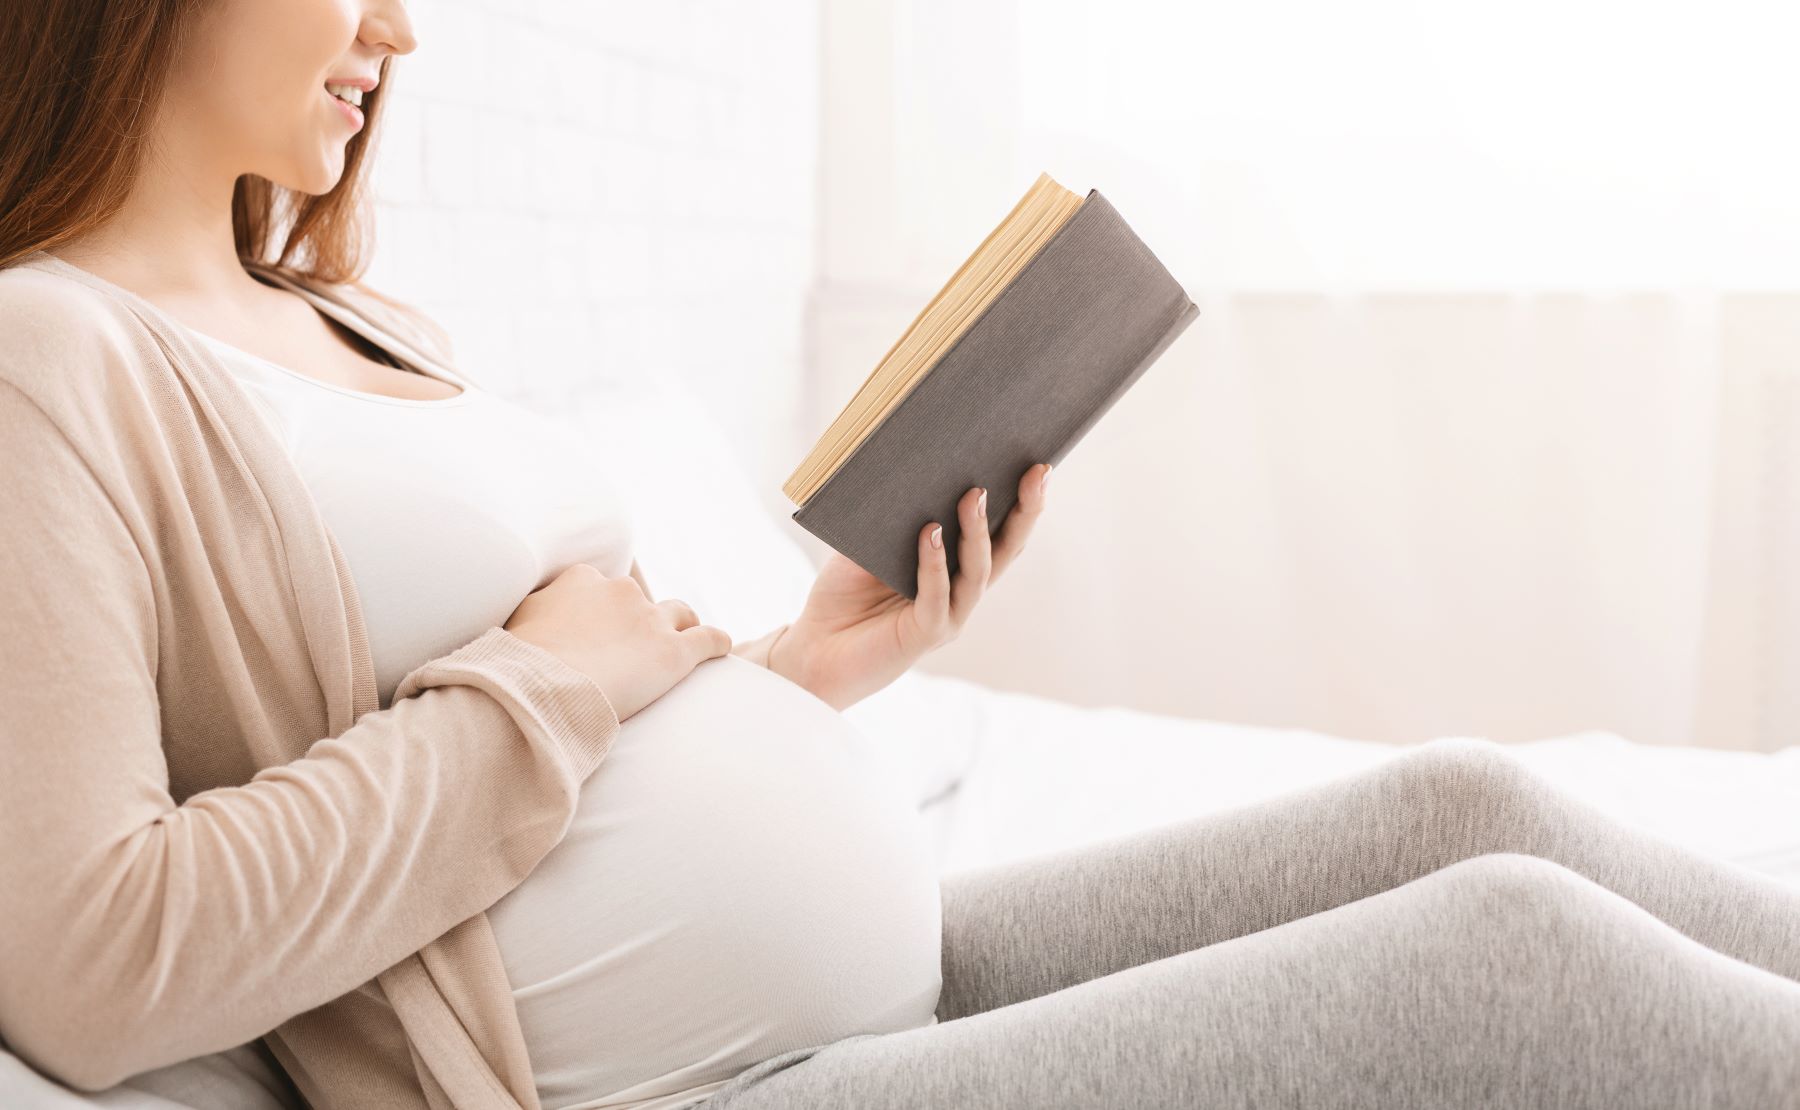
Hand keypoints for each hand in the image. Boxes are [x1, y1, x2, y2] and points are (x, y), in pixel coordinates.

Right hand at [503, 563, 731, 720]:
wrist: (541, 688)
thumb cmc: (517, 665)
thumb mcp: (515, 626)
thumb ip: (533, 617)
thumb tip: (529, 627)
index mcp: (580, 581)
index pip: (600, 588)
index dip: (603, 611)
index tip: (599, 631)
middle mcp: (620, 592)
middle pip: (640, 601)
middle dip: (639, 620)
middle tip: (633, 648)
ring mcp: (650, 620)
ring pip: (680, 614)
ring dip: (681, 627)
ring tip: (682, 644)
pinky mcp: (675, 652)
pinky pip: (709, 639)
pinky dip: (717, 643)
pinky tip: (720, 650)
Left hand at [773, 462, 1053, 710]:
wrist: (813, 649)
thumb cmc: (844, 594)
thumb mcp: (870, 544)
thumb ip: (898, 517)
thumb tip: (914, 467)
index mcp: (957, 569)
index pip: (1001, 533)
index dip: (1024, 502)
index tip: (1039, 465)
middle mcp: (962, 592)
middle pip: (1006, 550)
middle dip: (1025, 512)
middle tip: (1035, 473)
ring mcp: (948, 616)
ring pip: (977, 572)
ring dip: (977, 531)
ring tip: (974, 494)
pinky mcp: (924, 635)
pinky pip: (936, 596)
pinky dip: (935, 564)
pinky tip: (931, 533)